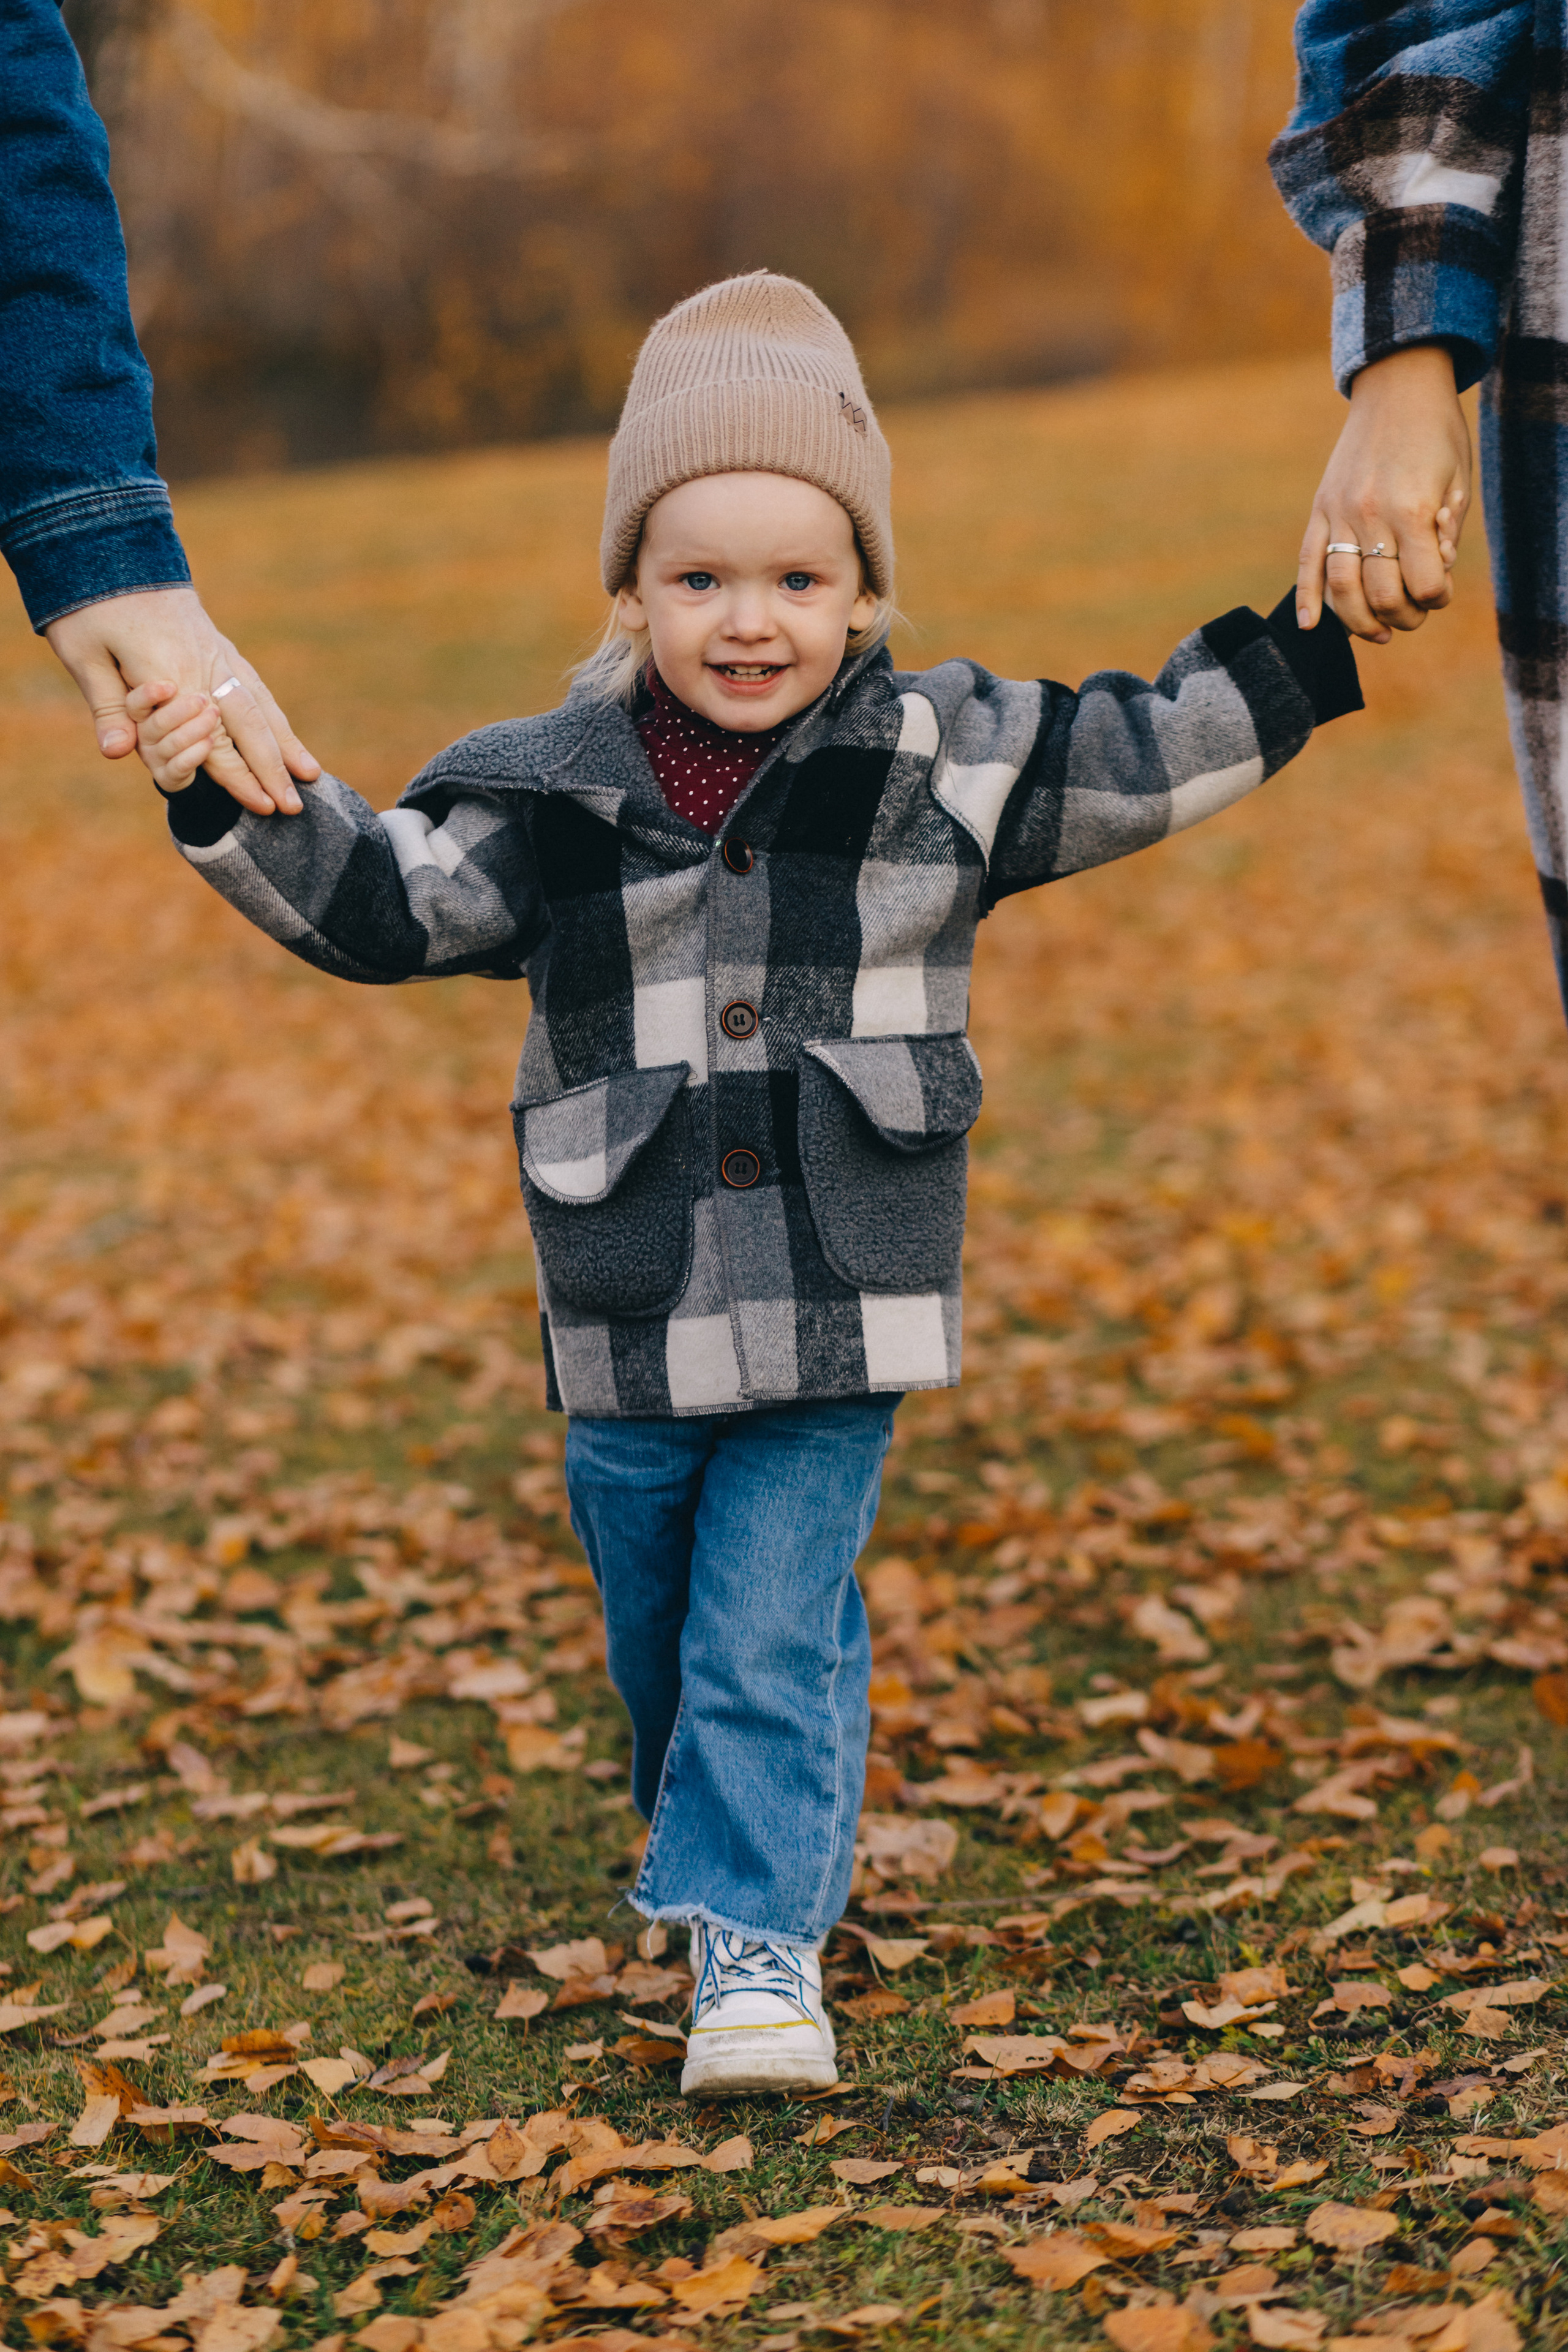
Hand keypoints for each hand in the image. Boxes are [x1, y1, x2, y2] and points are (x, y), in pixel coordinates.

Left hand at [43, 585, 318, 813]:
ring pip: (260, 705)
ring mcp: (216, 653)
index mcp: (173, 674)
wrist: (109, 541)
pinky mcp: (217, 643)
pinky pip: (255, 685)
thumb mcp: (82, 652)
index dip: (239, 778)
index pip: (212, 740)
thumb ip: (106, 706)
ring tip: (312, 774)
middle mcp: (205, 666)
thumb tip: (116, 754)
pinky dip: (275, 714)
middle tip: (297, 807)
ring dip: (286, 743)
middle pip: (249, 728)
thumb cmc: (88, 601)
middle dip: (274, 770)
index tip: (265, 807)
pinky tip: (286, 731)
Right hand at [1296, 343, 1471, 643]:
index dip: (1438, 598)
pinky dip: (1306, 598)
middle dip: (1403, 617)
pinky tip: (1309, 626)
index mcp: (1412, 509)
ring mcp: (1339, 513)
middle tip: (1414, 614)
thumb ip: (1446, 532)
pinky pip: (1307, 562)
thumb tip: (1434, 573)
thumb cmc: (1437, 433)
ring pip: (1341, 589)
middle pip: (1382, 595)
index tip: (1442, 591)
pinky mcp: (1320, 509)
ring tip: (1379, 631)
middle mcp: (1371, 515)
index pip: (1425, 584)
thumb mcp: (1458, 480)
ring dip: (1361, 622)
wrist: (1398, 385)